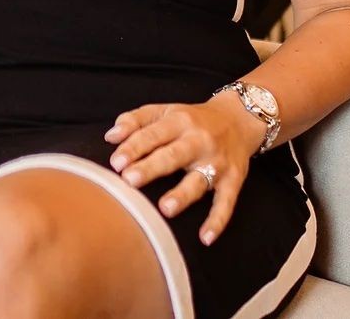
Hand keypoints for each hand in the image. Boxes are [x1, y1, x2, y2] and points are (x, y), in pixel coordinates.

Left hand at [103, 91, 267, 245]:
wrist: (239, 119)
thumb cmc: (191, 119)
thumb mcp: (165, 111)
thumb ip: (136, 120)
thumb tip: (111, 136)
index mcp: (179, 121)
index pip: (153, 134)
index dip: (134, 147)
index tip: (116, 163)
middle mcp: (199, 140)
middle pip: (173, 155)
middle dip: (151, 167)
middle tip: (129, 180)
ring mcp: (217, 162)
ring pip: (199, 180)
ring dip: (182, 194)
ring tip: (165, 208)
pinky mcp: (234, 180)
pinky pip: (226, 202)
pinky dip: (218, 220)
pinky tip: (206, 238)